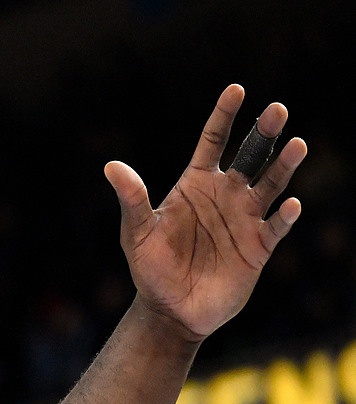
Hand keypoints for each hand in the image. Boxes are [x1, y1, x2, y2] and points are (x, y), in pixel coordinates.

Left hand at [105, 84, 306, 341]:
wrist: (170, 310)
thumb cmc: (151, 269)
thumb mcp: (136, 233)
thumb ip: (131, 199)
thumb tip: (111, 166)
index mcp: (196, 184)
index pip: (213, 141)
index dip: (224, 115)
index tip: (236, 89)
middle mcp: (226, 194)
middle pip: (250, 155)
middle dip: (263, 132)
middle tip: (276, 109)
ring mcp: (246, 218)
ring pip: (271, 184)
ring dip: (284, 165)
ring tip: (296, 145)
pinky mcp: (259, 247)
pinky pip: (276, 226)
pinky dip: (284, 216)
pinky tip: (291, 205)